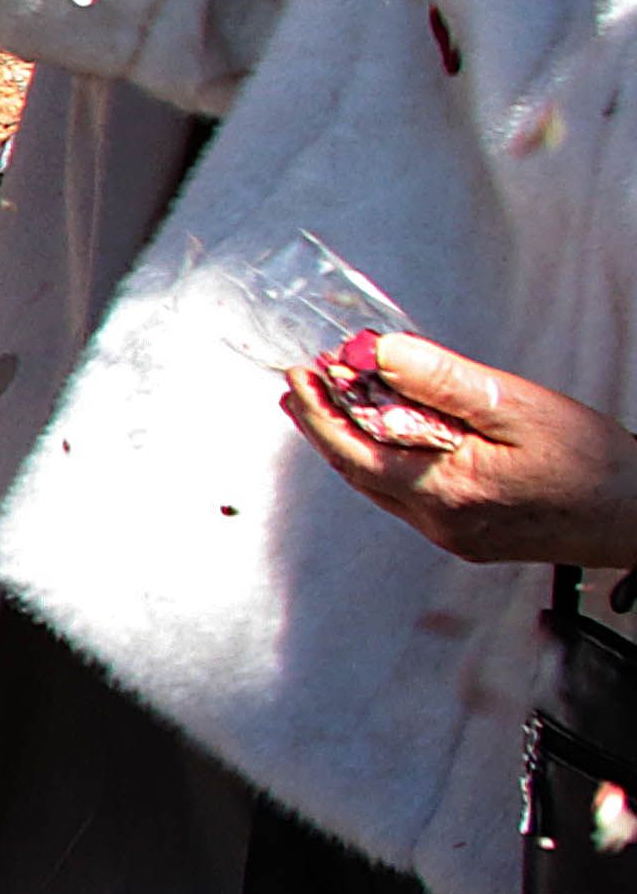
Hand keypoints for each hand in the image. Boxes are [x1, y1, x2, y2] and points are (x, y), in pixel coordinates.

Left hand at [280, 329, 636, 567]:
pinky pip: (408, 497)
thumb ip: (441, 381)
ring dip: (352, 444)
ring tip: (332, 405)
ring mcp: (452, 536)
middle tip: (301, 386)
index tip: (299, 373)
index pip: (352, 451)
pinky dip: (386, 462)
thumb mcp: (515, 406)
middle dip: (324, 425)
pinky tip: (388, 438)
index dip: (318, 411)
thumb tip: (377, 354)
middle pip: (357, 471)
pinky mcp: (467, 539)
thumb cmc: (593, 464)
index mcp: (444, 491)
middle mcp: (439, 522)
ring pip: (380, 486)